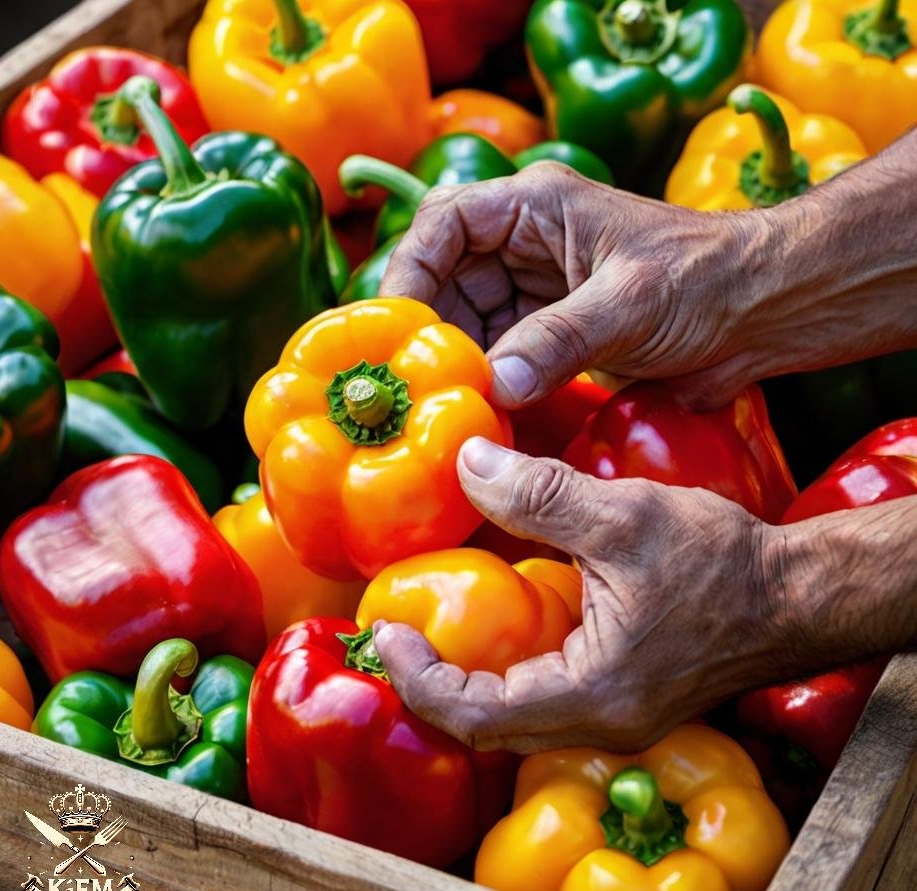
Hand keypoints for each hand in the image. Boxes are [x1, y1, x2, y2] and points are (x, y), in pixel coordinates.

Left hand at [375, 437, 787, 752]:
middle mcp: (599, 724)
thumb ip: (541, 493)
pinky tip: (491, 631)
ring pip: (513, 720)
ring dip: (463, 681)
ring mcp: (612, 718)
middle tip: (394, 636)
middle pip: (487, 729)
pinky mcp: (621, 699)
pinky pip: (542, 702)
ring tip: (428, 633)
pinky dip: (502, 673)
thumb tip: (468, 462)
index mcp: (593, 695)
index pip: (477, 716)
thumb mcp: (625, 517)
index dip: (419, 679)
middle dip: (430, 685)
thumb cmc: (724, 563)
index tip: (386, 633)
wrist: (797, 595)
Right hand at [380, 161, 772, 409]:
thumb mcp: (630, 302)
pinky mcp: (553, 333)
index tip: (397, 326)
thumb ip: (560, 340)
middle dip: (431, 330)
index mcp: (537, 207)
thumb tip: (495, 384)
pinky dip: (489, 385)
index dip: (410, 271)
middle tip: (419, 383)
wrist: (761, 310)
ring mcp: (537, 291)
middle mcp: (526, 245)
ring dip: (458, 364)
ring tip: (447, 406)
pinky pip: (500, 356)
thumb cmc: (707, 278)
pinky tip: (484, 415)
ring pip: (468, 324)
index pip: (445, 224)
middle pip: (445, 280)